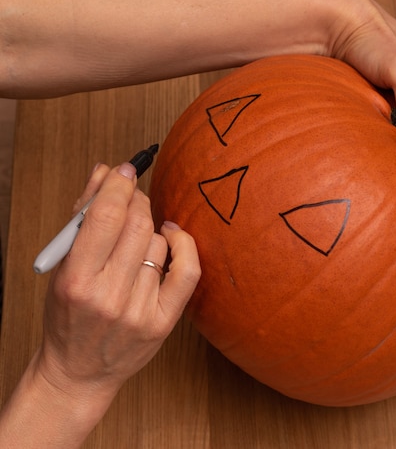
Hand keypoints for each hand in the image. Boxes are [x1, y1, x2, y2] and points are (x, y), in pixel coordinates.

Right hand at [37, 163, 199, 415]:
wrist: (79, 371)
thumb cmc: (67, 316)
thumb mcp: (62, 267)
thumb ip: (81, 217)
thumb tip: (104, 172)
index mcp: (76, 280)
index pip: (104, 217)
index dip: (118, 186)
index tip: (124, 171)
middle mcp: (109, 296)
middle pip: (137, 225)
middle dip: (137, 201)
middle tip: (132, 197)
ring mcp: (140, 311)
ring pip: (159, 243)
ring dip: (150, 230)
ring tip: (134, 240)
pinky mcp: (164, 321)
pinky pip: (187, 270)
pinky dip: (183, 244)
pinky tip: (172, 235)